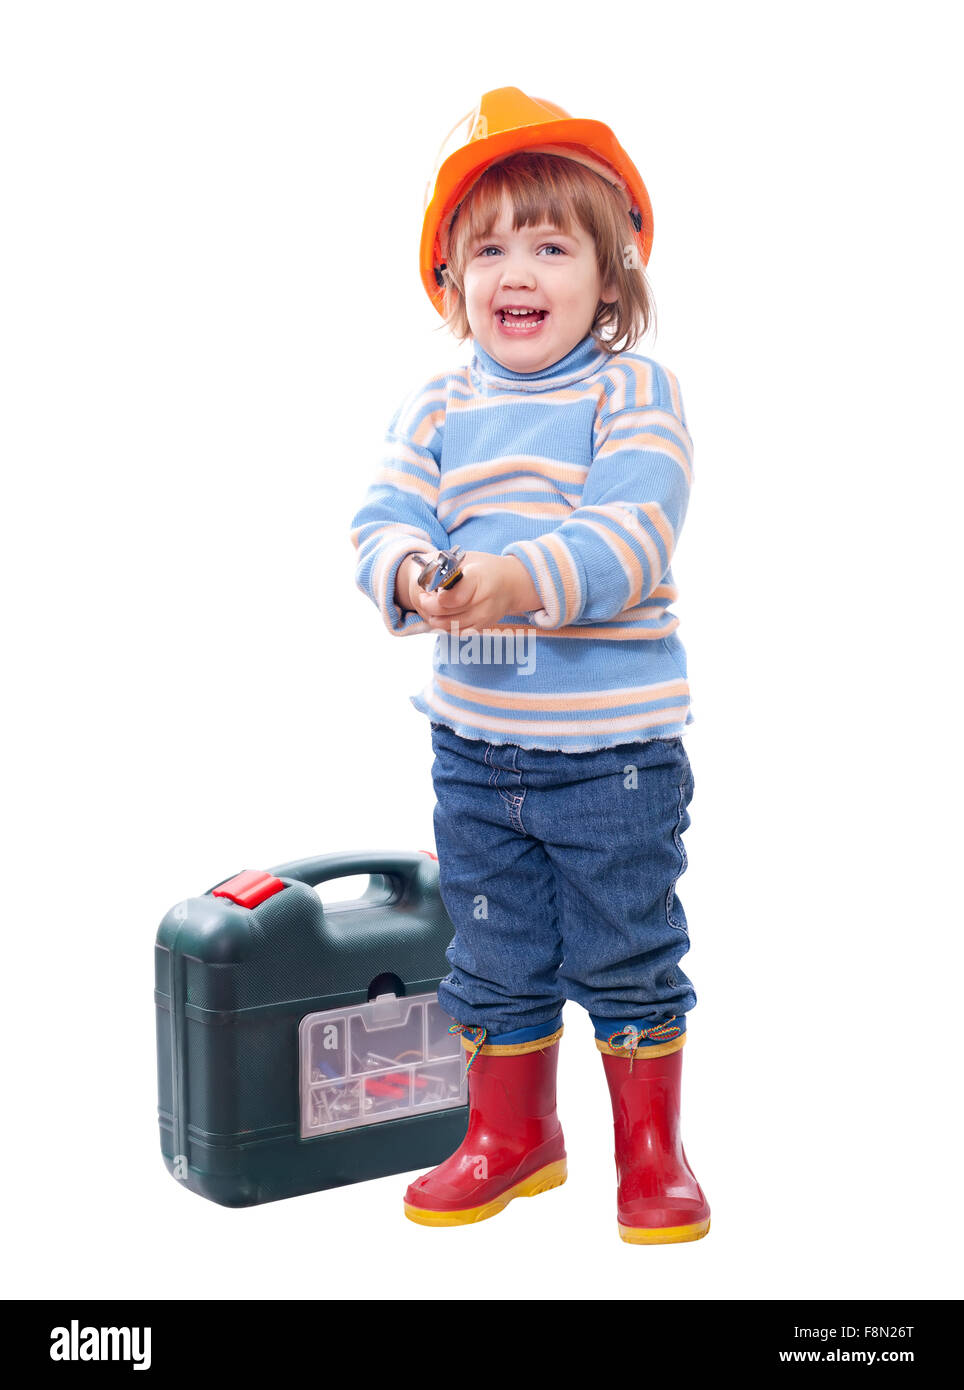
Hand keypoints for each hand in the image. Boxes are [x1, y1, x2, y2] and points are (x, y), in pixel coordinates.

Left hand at [418, 551, 539, 633]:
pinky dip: (445, 626)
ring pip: (448, 626)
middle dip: (429, 606)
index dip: (435, 597)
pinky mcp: (482, 627)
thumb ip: (442, 566)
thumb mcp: (466, 559)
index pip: (452, 597)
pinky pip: (456, 632)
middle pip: (445, 612)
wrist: (512, 584)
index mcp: (478, 579)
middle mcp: (482, 601)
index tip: (429, 590)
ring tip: (432, 606)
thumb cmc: (486, 569)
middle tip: (425, 597)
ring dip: (434, 617)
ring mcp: (483, 617)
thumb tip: (420, 571)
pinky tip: (442, 616)